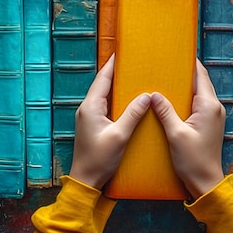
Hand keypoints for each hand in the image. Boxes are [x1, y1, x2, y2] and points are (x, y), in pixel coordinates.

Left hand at [70, 55, 150, 189]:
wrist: (85, 180)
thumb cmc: (100, 159)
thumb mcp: (120, 135)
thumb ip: (133, 114)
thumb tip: (147, 96)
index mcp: (90, 107)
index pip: (103, 78)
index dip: (113, 65)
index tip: (123, 52)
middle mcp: (87, 108)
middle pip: (102, 84)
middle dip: (116, 72)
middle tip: (132, 62)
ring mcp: (88, 116)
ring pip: (104, 94)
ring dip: (116, 85)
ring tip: (132, 76)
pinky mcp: (92, 124)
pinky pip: (105, 105)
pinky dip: (115, 98)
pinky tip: (127, 99)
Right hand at [151, 59, 225, 198]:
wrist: (206, 182)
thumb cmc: (193, 160)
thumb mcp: (175, 134)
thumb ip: (165, 112)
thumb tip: (154, 94)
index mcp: (208, 105)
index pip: (200, 75)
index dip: (189, 62)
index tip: (176, 51)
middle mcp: (214, 107)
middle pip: (200, 81)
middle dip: (185, 71)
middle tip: (167, 63)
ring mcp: (213, 116)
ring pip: (199, 92)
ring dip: (186, 84)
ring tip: (167, 78)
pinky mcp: (209, 123)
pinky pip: (198, 103)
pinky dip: (187, 97)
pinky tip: (172, 100)